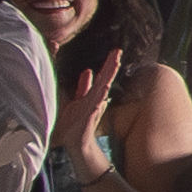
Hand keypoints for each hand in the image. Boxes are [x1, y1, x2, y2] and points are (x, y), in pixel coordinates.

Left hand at [60, 50, 121, 174]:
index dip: (108, 64)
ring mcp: (93, 106)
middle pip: (105, 79)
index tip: (114, 51)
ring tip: (114, 64)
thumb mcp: (77, 99)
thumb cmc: (75, 121)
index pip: (102, 76)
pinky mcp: (89, 115)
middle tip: (117, 52)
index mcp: (92, 94)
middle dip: (111, 65)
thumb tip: (88, 71)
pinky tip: (103, 90)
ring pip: (102, 88)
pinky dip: (99, 96)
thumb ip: (83, 87)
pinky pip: (95, 104)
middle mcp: (96, 99)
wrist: (74, 141)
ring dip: (108, 76)